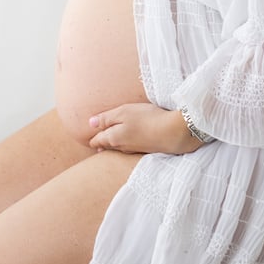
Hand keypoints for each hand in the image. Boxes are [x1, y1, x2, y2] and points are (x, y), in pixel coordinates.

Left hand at [87, 103, 203, 155]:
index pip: (96, 141)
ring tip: (111, 138)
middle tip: (97, 137)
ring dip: (114, 143)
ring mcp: (133, 151)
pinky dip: (127, 143)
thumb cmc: (147, 118)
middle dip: (101, 142)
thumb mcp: (123, 112)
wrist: (173, 132)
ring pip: (118, 148)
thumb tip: (90, 124)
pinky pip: (130, 148)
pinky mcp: (145, 150)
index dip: (92, 136)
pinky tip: (130, 139)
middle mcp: (120, 148)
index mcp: (112, 139)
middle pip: (106, 146)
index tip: (90, 132)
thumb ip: (105, 118)